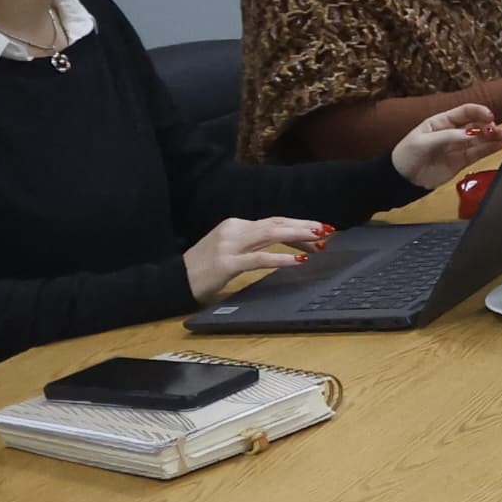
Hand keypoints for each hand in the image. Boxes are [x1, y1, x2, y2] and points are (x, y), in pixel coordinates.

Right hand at [186, 214, 332, 298]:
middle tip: (326, 230)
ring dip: (297, 236)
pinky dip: (280, 257)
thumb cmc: (205, 267)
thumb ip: (252, 244)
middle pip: (275, 224)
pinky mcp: (226, 263)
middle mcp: (233, 230)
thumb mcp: (230, 249)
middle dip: (303, 227)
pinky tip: (297, 260)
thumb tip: (285, 244)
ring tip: (318, 240)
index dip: (297, 225)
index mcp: (235, 224)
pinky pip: (258, 258)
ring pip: (269, 235)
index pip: (272, 221)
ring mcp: (229, 245)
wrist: (175, 279)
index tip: (318, 230)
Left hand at [390, 106, 501, 189]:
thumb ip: (448, 137)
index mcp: (441, 121)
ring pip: (479, 139)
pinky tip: (500, 145)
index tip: (490, 116)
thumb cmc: (407, 155)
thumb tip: (471, 134)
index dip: (478, 112)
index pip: (464, 112)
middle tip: (498, 130)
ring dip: (492, 137)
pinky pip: (478, 153)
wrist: (401, 180)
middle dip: (488, 125)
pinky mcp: (461, 161)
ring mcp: (458, 147)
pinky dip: (490, 149)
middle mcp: (452, 132)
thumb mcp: (424, 142)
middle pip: (475, 125)